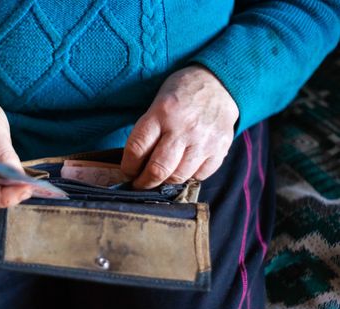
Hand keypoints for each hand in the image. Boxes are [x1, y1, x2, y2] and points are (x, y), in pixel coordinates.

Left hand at [121, 65, 238, 188]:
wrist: (219, 83)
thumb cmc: (181, 94)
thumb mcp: (157, 103)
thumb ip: (147, 132)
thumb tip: (135, 164)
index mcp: (162, 113)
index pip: (137, 150)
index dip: (128, 167)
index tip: (128, 172)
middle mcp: (183, 128)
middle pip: (158, 170)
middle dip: (143, 183)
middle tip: (139, 184)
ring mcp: (204, 140)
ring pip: (178, 177)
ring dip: (165, 183)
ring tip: (159, 179)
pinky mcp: (220, 149)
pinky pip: (199, 176)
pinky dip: (188, 177)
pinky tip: (182, 169)